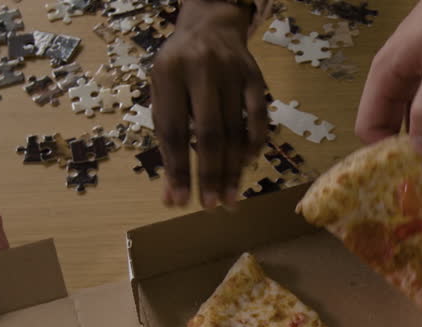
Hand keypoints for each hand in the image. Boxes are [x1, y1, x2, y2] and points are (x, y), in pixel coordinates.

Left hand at [151, 0, 268, 208]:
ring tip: (230, 199)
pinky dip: (253, 143)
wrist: (210, 26)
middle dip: (209, 175)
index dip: (177, 169)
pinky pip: (258, 116)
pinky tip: (246, 165)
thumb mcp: (162, 92)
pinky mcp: (255, 76)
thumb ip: (166, 138)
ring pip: (235, 130)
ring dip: (233, 169)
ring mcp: (232, 71)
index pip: (173, 130)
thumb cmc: (179, 69)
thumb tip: (172, 193)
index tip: (179, 201)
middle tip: (211, 206)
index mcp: (169, 73)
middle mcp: (201, 69)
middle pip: (208, 133)